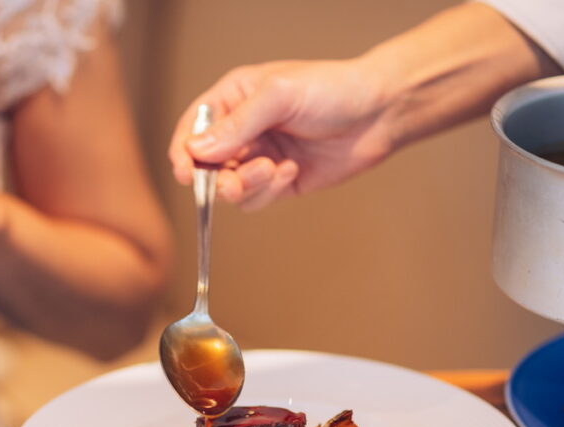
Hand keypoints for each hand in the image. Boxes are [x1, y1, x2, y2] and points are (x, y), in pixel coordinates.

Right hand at [168, 59, 393, 210]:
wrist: (379, 113)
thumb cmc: (333, 89)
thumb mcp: (279, 95)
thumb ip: (238, 124)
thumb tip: (198, 150)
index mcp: (233, 99)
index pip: (193, 129)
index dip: (183, 152)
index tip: (185, 173)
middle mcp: (242, 130)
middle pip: (206, 166)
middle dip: (217, 178)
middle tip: (233, 182)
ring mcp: (259, 157)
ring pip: (230, 187)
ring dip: (247, 185)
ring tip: (272, 170)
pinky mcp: (278, 182)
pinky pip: (256, 199)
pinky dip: (269, 190)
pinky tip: (292, 171)